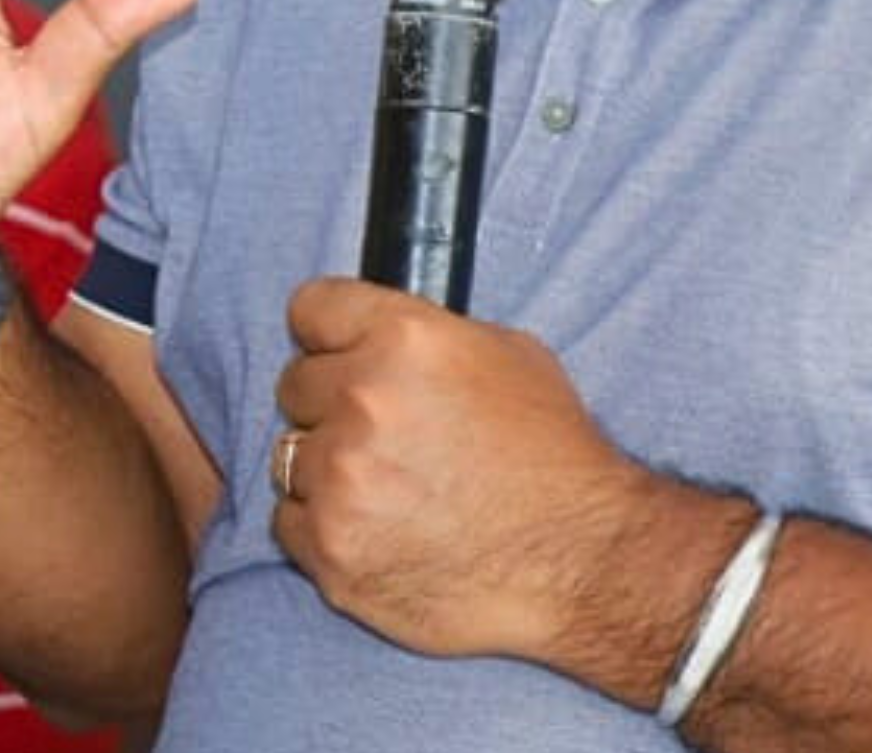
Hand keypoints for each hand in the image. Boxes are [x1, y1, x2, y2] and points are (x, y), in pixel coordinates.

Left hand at [269, 278, 698, 667]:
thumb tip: (373, 336)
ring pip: (288, 458)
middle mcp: (363, 400)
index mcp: (404, 339)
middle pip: (294, 385)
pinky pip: (288, 524)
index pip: (311, 309)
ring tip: (385, 491)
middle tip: (382, 437)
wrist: (583, 563)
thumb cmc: (554, 459)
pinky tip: (375, 532)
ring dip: (326, 472)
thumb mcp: (507, 356)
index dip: (328, 335)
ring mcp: (341, 480)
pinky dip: (323, 529)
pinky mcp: (331, 550)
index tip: (339, 355)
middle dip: (329, 406)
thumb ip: (426, 338)